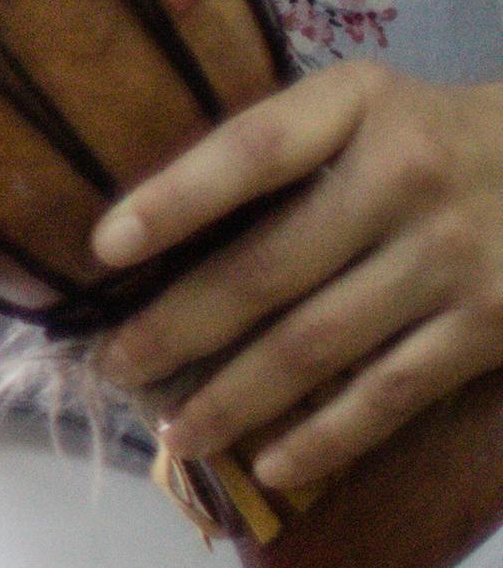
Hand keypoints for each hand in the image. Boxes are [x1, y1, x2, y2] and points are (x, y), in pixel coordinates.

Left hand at [92, 63, 502, 493]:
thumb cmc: (436, 136)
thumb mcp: (366, 104)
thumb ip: (281, 143)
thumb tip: (150, 223)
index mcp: (359, 106)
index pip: (254, 151)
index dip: (175, 198)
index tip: (103, 248)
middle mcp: (405, 178)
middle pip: (268, 267)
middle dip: (177, 328)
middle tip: (113, 367)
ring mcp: (451, 259)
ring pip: (316, 343)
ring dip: (233, 397)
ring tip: (174, 432)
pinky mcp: (490, 327)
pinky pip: (390, 393)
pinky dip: (325, 437)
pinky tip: (270, 464)